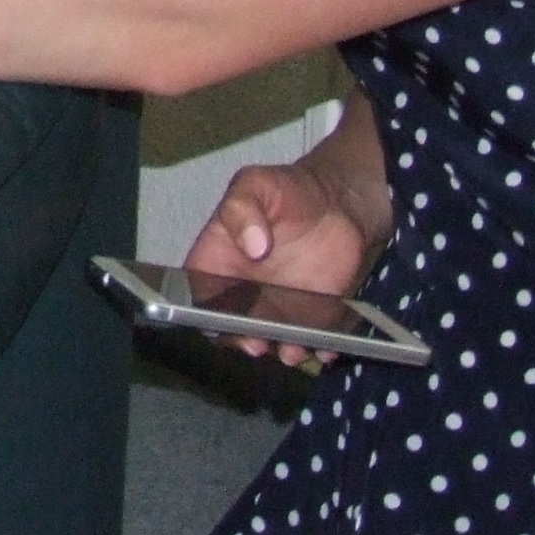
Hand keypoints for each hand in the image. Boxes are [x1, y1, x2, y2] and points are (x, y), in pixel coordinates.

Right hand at [188, 160, 377, 365]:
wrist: (337, 201)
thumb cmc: (287, 190)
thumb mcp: (255, 184)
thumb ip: (242, 208)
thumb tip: (252, 246)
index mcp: (218, 260)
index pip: (197, 293)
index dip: (202, 311)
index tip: (217, 320)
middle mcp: (243, 290)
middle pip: (232, 327)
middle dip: (242, 341)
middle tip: (258, 343)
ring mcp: (278, 306)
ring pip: (273, 339)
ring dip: (281, 350)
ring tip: (295, 349)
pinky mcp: (312, 315)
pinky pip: (311, 339)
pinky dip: (319, 348)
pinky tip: (326, 347)